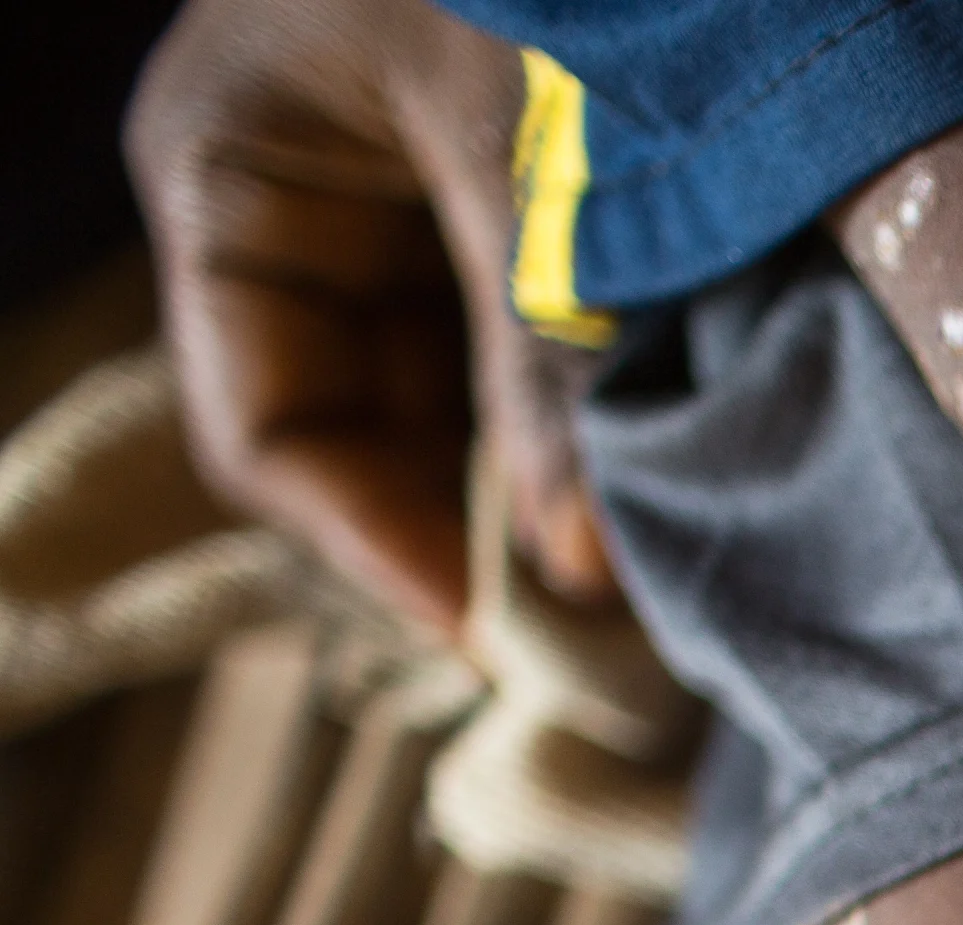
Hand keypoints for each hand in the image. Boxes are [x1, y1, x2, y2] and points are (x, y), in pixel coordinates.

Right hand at [127, 0, 612, 631]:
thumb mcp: (536, 162)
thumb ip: (549, 363)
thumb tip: (576, 568)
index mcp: (233, 173)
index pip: (268, 429)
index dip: (374, 547)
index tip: (492, 637)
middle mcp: (290, 200)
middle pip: (354, 431)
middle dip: (464, 532)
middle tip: (592, 637)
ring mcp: (383, 204)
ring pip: (434, 405)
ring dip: (523, 491)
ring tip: (634, 584)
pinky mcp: (480, 205)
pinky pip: (501, 352)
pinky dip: (564, 424)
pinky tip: (641, 491)